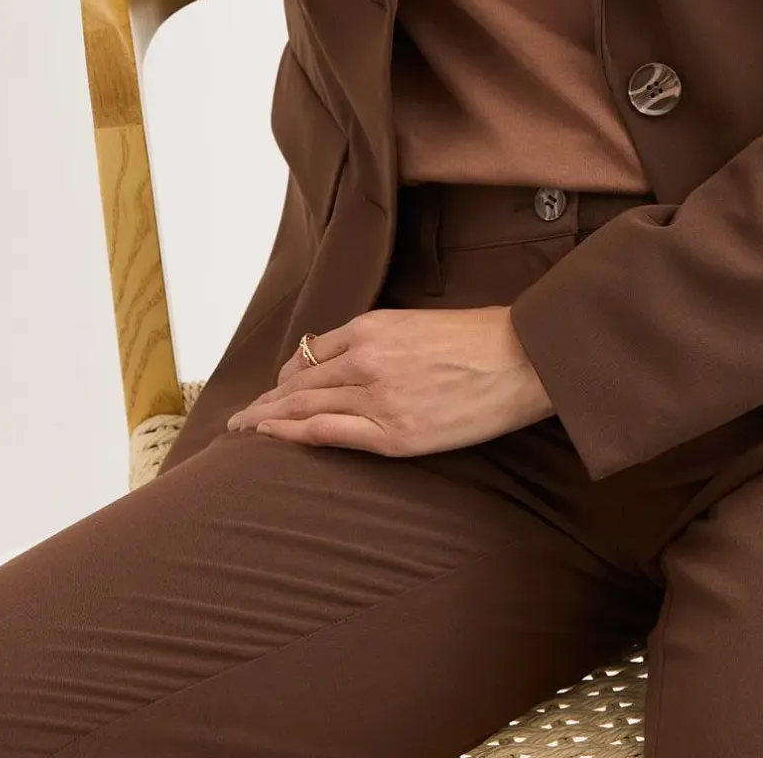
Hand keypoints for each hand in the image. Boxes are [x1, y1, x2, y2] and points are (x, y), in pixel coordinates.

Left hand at [224, 305, 554, 455]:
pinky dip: (291, 433)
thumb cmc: (482, 339)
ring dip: (268, 418)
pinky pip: (326, 432)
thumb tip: (352, 359)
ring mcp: (377, 397)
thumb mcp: (421, 324)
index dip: (289, 374)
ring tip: (244, 430)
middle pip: (300, 381)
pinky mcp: (393, 434)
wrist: (522, 360)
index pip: (313, 352)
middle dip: (267, 400)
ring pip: (304, 406)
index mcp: (375, 326)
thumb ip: (382, 340)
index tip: (275, 388)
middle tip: (240, 416)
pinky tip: (269, 436)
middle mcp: (366, 359)